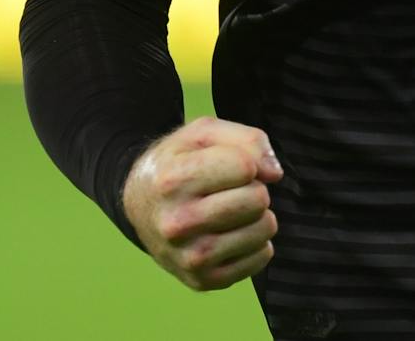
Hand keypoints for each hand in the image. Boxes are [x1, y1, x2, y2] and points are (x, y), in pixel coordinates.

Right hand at [122, 115, 283, 291]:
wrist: (140, 206)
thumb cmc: (177, 163)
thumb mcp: (202, 134)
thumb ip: (246, 140)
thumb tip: (274, 174)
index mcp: (172, 181)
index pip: (244, 167)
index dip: (245, 161)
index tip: (228, 165)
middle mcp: (176, 223)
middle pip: (257, 200)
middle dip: (254, 188)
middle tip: (232, 190)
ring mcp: (189, 258)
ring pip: (263, 229)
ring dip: (259, 215)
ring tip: (234, 210)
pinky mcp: (203, 280)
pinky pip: (261, 257)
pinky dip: (256, 242)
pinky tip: (233, 233)